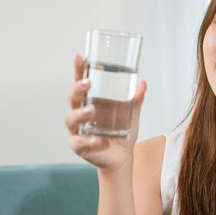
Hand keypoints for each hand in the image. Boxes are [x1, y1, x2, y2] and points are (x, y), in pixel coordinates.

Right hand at [65, 54, 147, 173]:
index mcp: (90, 100)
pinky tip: (98, 140)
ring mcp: (77, 130)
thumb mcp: (131, 113)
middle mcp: (79, 112)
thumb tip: (143, 83)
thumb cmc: (122, 130)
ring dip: (81, 114)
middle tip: (88, 83)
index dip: (78, 69)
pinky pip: (80, 142)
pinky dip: (89, 141)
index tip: (80, 57)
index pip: (81, 82)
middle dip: (78, 89)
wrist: (121, 157)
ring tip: (92, 112)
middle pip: (73, 97)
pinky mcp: (79, 146)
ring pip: (72, 118)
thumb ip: (136, 99)